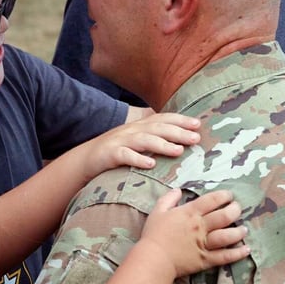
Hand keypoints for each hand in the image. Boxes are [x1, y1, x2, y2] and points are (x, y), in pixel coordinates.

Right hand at [82, 112, 200, 174]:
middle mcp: (131, 130)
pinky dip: (138, 159)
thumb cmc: (116, 149)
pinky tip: (150, 165)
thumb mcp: (135, 138)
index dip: (180, 119)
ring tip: (178, 151)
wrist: (86, 158)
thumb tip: (178, 132)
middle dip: (178, 132)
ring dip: (162, 145)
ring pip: (144, 140)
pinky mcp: (110, 154)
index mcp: (139, 125)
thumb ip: (153, 133)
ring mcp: (120, 141)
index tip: (198, 124)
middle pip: (157, 128)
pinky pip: (125, 156)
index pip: (162, 118)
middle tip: (196, 138)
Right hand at [140, 189, 248, 277]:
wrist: (153, 258)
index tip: (229, 195)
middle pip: (224, 216)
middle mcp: (200, 227)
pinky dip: (237, 253)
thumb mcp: (158, 211)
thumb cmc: (154, 234)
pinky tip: (246, 250)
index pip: (212, 200)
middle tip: (237, 209)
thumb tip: (178, 190)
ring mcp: (204, 244)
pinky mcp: (206, 260)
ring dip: (239, 231)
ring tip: (244, 229)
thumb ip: (168, 198)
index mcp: (189, 213)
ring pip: (227, 236)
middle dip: (235, 210)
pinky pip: (225, 256)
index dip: (223, 196)